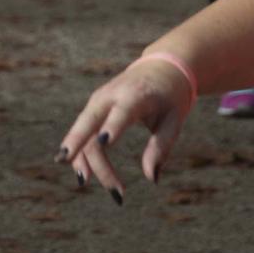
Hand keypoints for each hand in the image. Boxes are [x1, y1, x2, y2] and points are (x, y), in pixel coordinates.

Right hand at [58, 57, 194, 199]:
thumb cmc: (170, 98)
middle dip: (81, 148)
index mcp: (136, 95)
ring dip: (82, 157)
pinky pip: (82, 130)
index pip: (122, 111)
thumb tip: (151, 179)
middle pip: (90, 122)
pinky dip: (79, 150)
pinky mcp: (94, 106)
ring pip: (82, 130)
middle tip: (82, 179)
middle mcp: (110, 95)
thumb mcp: (174, 120)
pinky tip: (80, 171)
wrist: (160, 69)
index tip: (104, 143)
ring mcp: (98, 99)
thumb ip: (162, 147)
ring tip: (83, 183)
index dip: (113, 126)